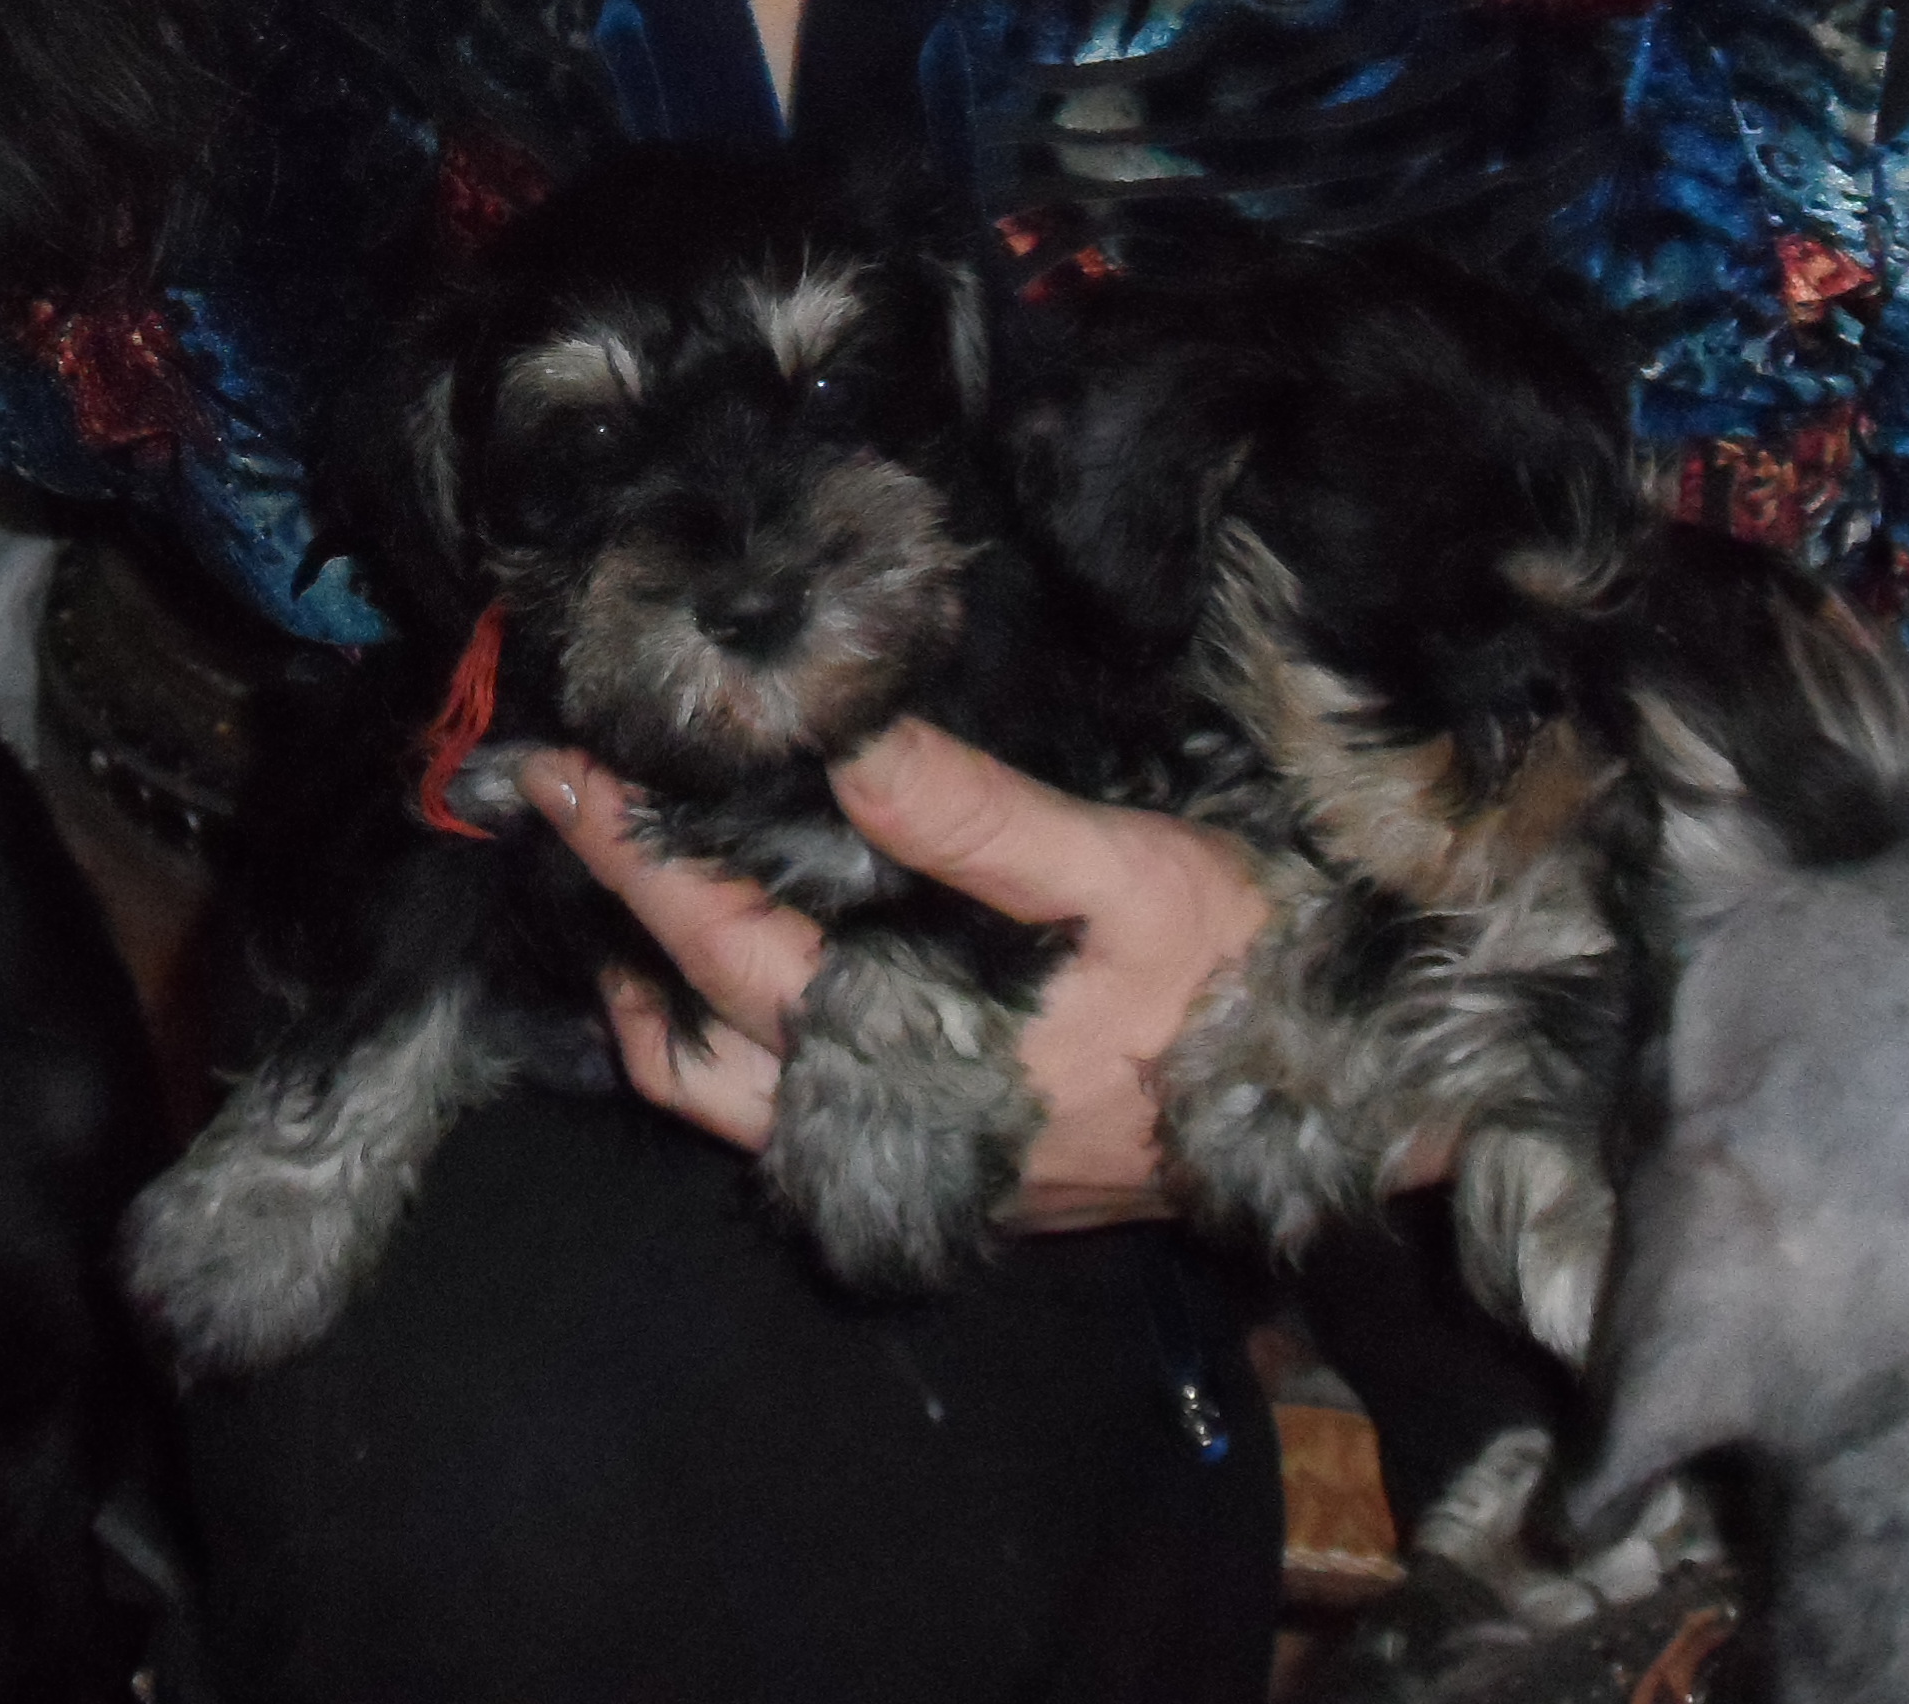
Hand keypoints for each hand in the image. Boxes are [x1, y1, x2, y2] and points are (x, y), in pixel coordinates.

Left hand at [524, 722, 1275, 1231]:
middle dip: (609, 920)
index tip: (556, 766)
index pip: (718, 944)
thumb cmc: (1242, 982)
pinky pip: (783, 1119)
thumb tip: (839, 732)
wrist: (1353, 1110)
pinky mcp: (943, 1174)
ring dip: (654, 1003)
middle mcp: (882, 1132)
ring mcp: (907, 1166)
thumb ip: (969, 814)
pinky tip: (733, 965)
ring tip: (623, 898)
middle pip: (682, 1042)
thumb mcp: (1121, 869)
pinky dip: (725, 1042)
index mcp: (908, 1058)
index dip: (629, 849)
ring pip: (722, 1105)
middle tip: (560, 811)